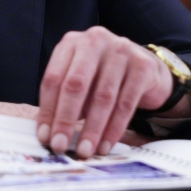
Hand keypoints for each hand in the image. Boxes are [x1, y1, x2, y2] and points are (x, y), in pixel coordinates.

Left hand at [36, 27, 186, 158]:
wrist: (145, 69)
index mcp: (71, 43)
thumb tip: (47, 134)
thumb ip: (63, 101)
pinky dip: (114, 128)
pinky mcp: (142, 66)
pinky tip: (105, 144)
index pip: (53, 78)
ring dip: (92, 129)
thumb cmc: (103, 78)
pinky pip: (126, 103)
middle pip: (76, 84)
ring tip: (85, 150)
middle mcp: (95, 40)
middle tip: (61, 145)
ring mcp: (121, 50)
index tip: (44, 137)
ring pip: (102, 97)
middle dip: (66, 119)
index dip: (48, 110)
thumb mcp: (80, 82)